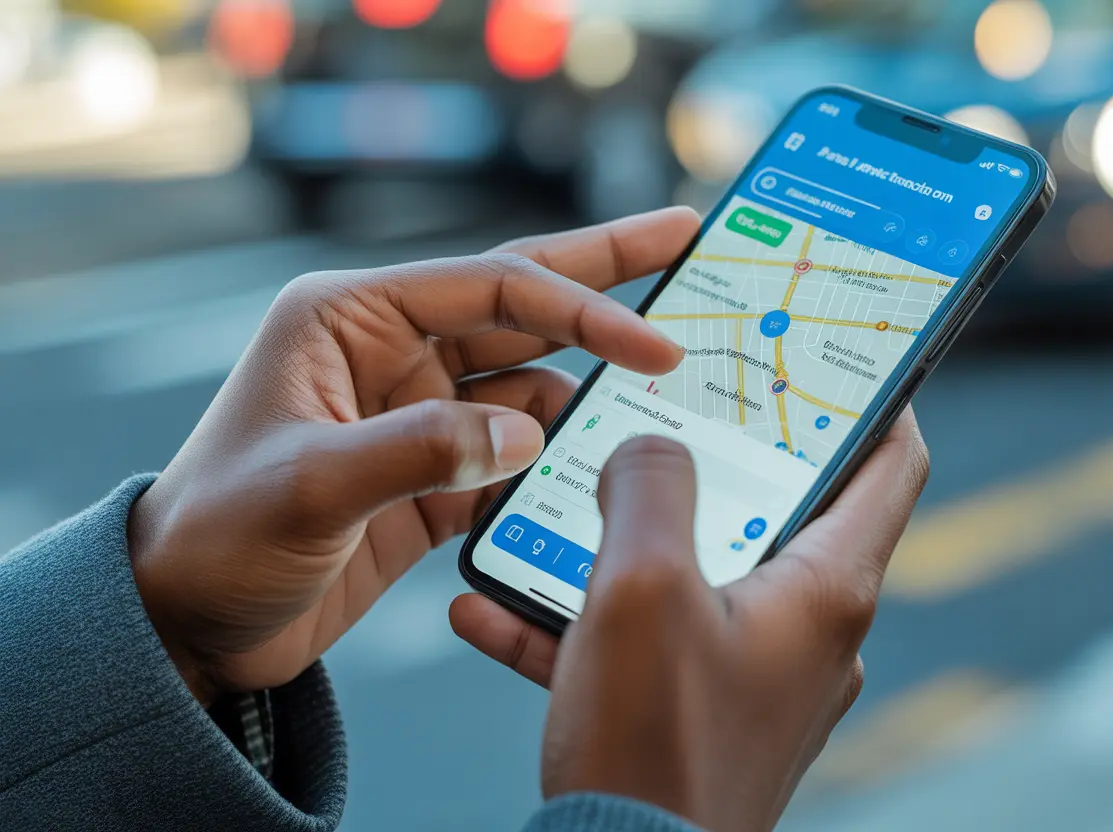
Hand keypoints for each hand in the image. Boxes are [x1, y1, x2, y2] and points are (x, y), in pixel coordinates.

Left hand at [127, 207, 699, 704]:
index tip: (654, 343)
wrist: (188, 625)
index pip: (490, 287)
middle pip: (520, 306)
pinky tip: (604, 460)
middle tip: (684, 238)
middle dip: (603, 277)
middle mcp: (389, 352)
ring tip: (667, 392)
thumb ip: (422, 451)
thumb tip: (531, 431)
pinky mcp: (430, 475)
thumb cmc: (216, 538)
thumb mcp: (309, 486)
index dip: (582, 306)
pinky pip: (514, 451)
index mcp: (349, 319)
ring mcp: (415, 414)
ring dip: (590, 388)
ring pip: (527, 381)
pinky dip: (559, 456)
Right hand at [451, 412, 928, 831]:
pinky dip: (585, 620)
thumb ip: (648, 486)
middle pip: (778, 511)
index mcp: (825, 588)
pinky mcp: (702, 713)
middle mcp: (807, 631)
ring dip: (620, 545)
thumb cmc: (651, 744)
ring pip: (695, 575)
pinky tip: (496, 611)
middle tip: (663, 418)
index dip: (873, 396)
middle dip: (712, 463)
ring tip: (549, 519)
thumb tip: (650, 447)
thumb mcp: (640, 586)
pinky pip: (646, 642)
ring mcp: (757, 676)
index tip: (832, 355)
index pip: (888, 463)